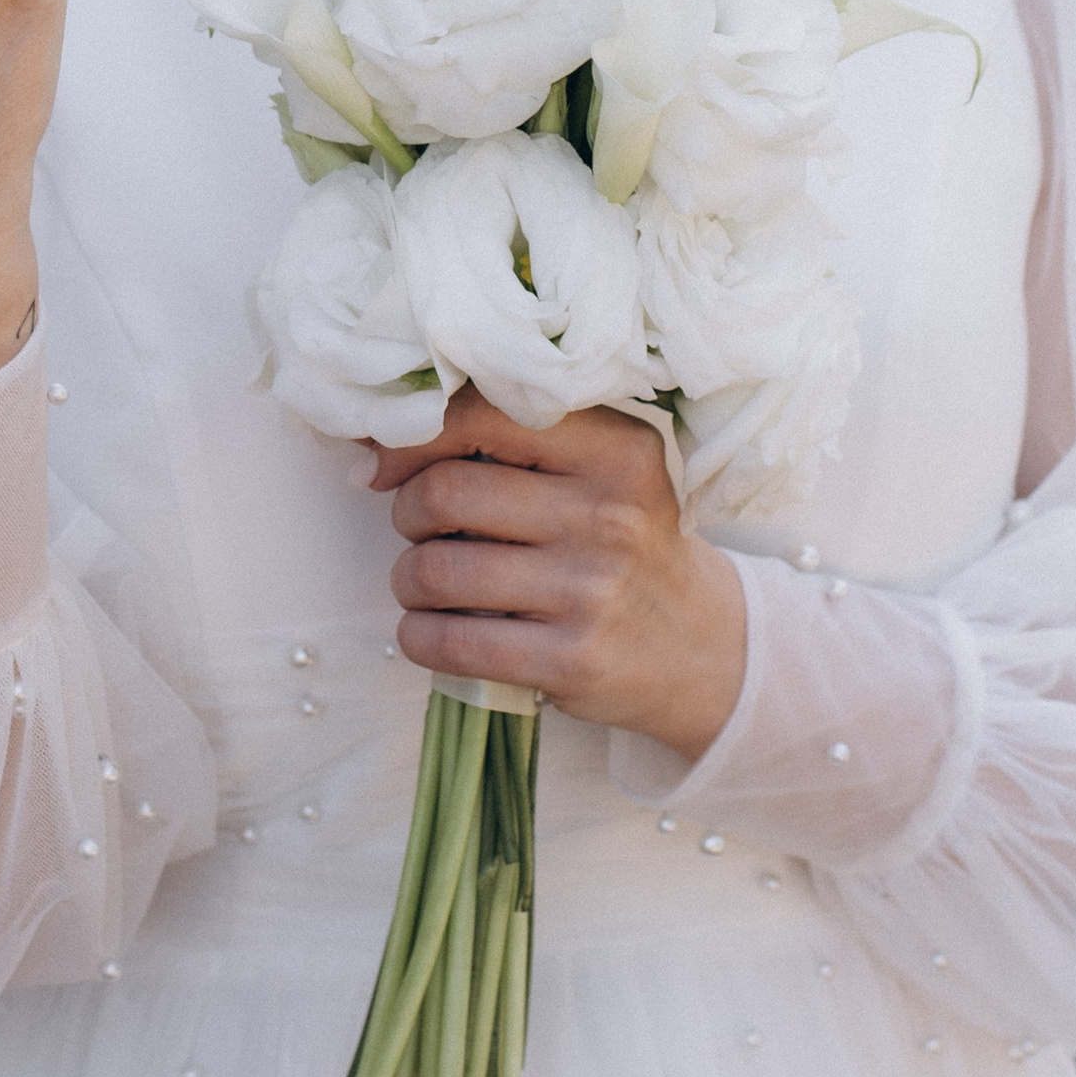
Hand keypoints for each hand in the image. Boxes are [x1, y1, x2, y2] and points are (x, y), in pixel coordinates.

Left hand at [368, 390, 746, 760]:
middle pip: (442, 495)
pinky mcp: (572, 661)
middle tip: (422, 528)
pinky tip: (432, 630)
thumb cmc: (623, 544)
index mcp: (616, 450)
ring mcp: (592, 592)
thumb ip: (512, 440)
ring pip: (435, 571)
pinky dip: (417, 636)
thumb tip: (373, 440)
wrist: (702, 645)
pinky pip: (449, 642)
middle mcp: (609, 515)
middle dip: (407, 513)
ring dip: (407, 579)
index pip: (480, 415)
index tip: (387, 464)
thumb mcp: (602, 470)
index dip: (410, 438)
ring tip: (427, 583)